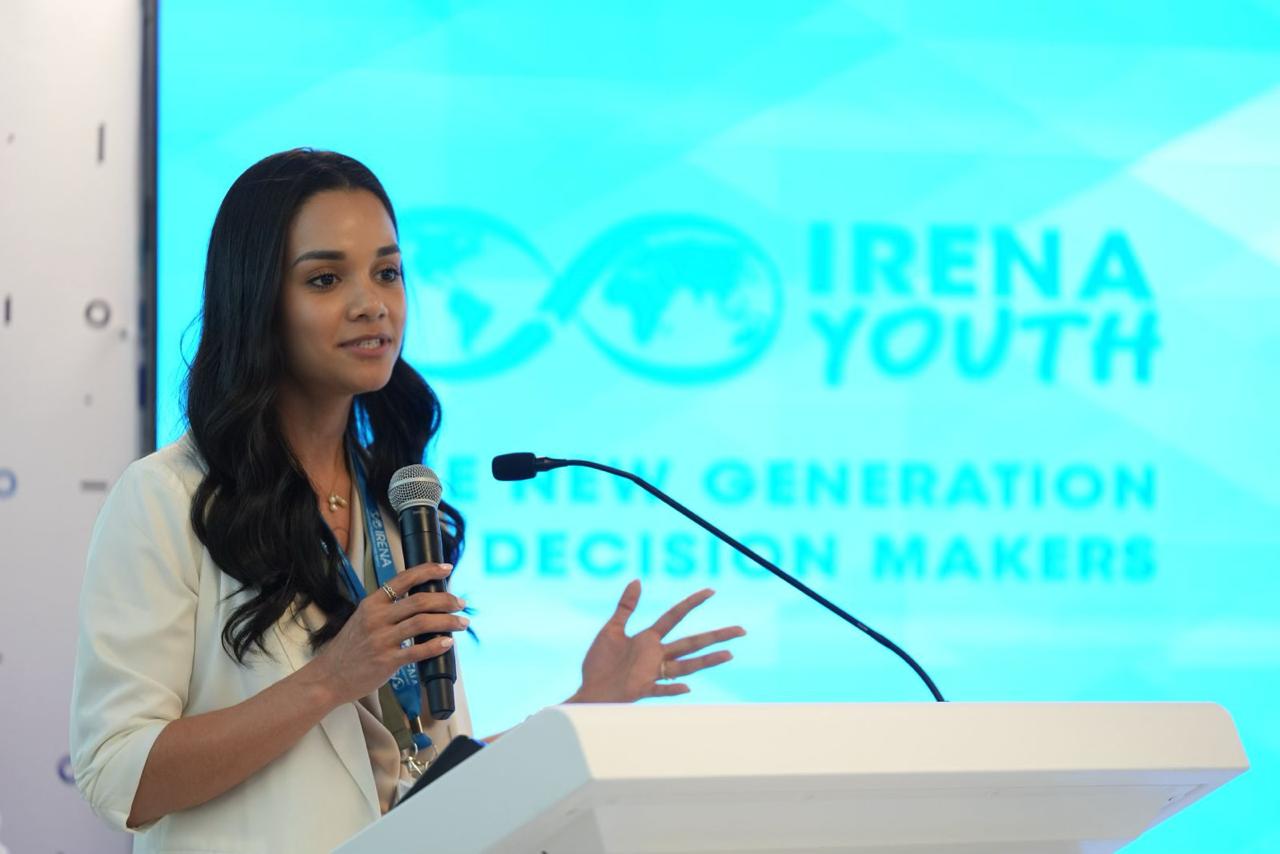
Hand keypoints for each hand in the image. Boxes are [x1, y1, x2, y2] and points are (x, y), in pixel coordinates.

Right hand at [309, 562, 466, 705]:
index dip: (428, 571)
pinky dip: (435, 646)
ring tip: (462, 623)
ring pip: (422, 623)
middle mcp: (376, 618)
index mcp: (372, 603)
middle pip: (419, 601)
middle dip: (445, 600)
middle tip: (461, 603)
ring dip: (447, 621)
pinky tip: (448, 643)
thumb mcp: (364, 619)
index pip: (403, 579)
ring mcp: (381, 640)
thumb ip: (387, 609)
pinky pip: (417, 651)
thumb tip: (423, 602)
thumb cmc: (351, 648)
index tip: (447, 568)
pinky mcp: (386, 661)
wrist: (329, 677)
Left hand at [570, 579, 745, 702]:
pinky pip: (660, 689)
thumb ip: (625, 606)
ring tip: (730, 654)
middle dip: (716, 635)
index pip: (675, 616)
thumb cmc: (598, 663)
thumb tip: (638, 580)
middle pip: (691, 642)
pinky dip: (672, 689)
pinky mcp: (642, 689)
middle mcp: (655, 655)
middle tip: (741, 629)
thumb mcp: (611, 629)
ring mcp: (652, 673)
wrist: (589, 691)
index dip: (692, 602)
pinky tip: (687, 688)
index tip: (711, 591)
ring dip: (707, 661)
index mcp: (648, 639)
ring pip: (686, 666)